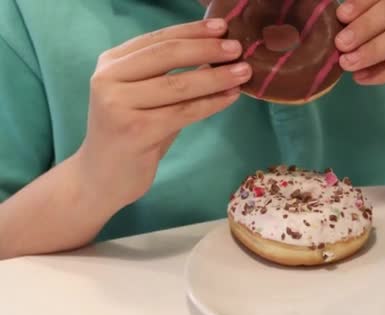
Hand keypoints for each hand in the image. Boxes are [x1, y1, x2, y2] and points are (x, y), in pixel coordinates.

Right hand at [77, 19, 250, 208]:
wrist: (101, 177)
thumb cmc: (132, 133)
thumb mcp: (146, 97)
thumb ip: (171, 75)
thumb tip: (217, 55)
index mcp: (111, 63)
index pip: (158, 39)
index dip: (193, 31)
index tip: (223, 27)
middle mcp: (108, 78)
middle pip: (167, 55)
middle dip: (207, 49)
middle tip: (238, 49)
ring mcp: (117, 105)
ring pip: (179, 85)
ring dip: (217, 77)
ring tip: (243, 73)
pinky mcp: (134, 131)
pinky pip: (183, 112)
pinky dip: (211, 103)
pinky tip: (230, 97)